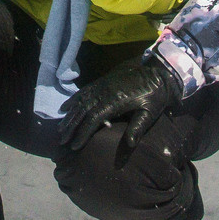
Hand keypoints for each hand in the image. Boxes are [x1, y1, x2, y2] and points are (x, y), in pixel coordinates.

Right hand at [59, 52, 178, 153]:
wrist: (157, 73)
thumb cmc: (155, 97)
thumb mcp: (150, 113)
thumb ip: (138, 128)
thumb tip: (130, 144)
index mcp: (115, 101)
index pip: (93, 119)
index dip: (82, 133)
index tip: (74, 146)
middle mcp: (104, 91)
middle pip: (83, 110)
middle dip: (71, 126)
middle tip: (62, 141)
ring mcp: (102, 85)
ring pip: (81, 101)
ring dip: (70, 115)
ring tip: (61, 129)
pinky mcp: (103, 82)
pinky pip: (84, 91)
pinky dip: (73, 100)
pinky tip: (65, 107)